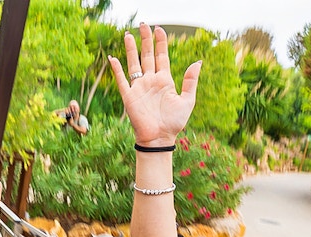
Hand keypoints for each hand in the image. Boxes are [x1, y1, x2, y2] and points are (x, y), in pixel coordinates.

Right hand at [109, 24, 200, 146]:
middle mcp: (151, 81)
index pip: (162, 56)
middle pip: (147, 55)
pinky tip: (113, 58)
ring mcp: (139, 87)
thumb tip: (197, 62)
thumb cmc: (175, 122)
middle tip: (143, 24)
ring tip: (128, 34)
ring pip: (134, 63)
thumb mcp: (188, 100)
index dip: (160, 42)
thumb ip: (191, 81)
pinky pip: (121, 80)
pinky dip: (117, 69)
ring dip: (130, 49)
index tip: (159, 28)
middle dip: (145, 39)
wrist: (160, 138)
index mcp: (165, 80)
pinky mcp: (129, 96)